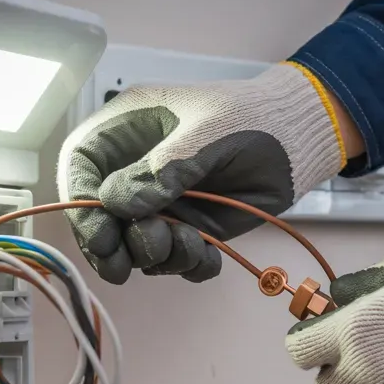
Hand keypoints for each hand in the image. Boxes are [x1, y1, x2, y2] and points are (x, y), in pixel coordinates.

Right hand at [58, 63, 346, 283]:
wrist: (303, 140)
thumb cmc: (254, 117)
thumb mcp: (208, 133)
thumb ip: (163, 169)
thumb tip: (116, 203)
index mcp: (129, 129)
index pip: (81, 166)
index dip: (80, 203)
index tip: (99, 235)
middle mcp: (137, 169)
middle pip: (100, 216)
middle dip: (114, 246)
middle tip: (133, 264)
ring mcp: (163, 202)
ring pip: (136, 244)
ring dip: (158, 256)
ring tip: (190, 243)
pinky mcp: (190, 228)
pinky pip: (174, 259)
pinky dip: (188, 265)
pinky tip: (209, 255)